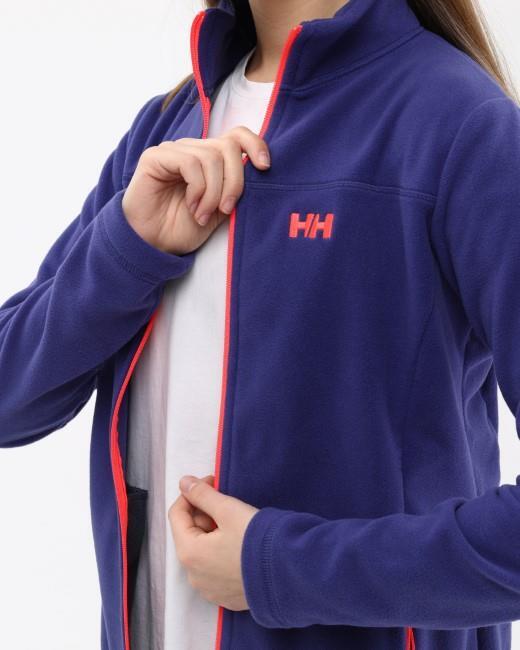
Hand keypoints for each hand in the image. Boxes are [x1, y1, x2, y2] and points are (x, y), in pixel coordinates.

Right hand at [121, 126, 270, 255]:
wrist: (153, 244)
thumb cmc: (184, 227)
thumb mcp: (220, 210)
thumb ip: (235, 189)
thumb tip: (258, 172)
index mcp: (210, 159)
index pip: (237, 135)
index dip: (255, 145)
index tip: (265, 167)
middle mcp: (193, 149)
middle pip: (228, 147)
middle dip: (234, 182)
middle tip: (226, 209)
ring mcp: (174, 151)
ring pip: (211, 157)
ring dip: (213, 192)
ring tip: (203, 214)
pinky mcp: (156, 156)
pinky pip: (190, 163)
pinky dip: (197, 188)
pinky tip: (191, 206)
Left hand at [168, 474, 258, 610]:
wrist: (288, 574)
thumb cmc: (256, 540)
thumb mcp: (228, 510)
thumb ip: (203, 494)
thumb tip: (184, 482)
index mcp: (189, 553)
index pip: (177, 514)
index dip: (193, 493)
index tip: (213, 482)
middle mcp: (193, 576)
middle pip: (189, 533)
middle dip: (205, 514)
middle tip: (228, 504)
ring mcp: (209, 590)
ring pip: (203, 552)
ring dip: (214, 533)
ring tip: (237, 525)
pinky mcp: (225, 597)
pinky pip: (215, 569)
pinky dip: (222, 553)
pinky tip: (241, 546)